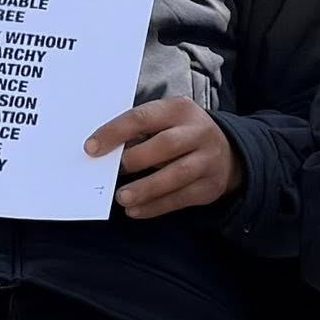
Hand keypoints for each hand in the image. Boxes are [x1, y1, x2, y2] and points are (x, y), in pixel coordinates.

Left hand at [84, 97, 244, 219]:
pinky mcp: (210, 186)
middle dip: (135, 159)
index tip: (91, 148)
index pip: (143, 117)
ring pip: (176, 175)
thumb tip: (102, 152)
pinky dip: (155, 206)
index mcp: (180, 109)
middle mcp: (199, 132)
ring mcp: (208, 159)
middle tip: (112, 173)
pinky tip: (135, 210)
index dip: (115, 132)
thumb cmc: (180, 134)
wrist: (228, 153)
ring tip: (122, 197)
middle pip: (166, 144)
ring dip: (146, 188)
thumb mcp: (166, 121)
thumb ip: (139, 132)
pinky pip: (181, 198)